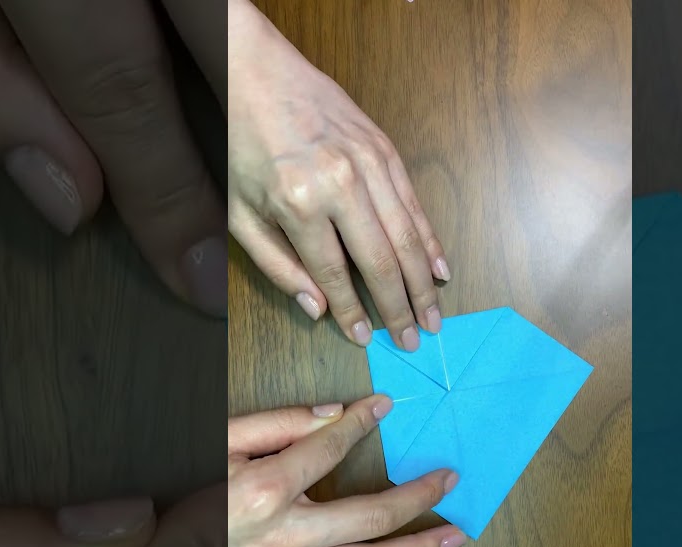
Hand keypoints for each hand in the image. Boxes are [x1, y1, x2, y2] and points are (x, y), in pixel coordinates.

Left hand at [0, 0, 231, 316]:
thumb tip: (73, 198)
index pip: (121, 91)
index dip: (166, 193)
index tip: (196, 271)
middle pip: (218, 47)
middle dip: (242, 151)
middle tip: (259, 228)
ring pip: (230, 16)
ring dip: (249, 95)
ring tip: (260, 166)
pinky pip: (214, 1)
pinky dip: (227, 47)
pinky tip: (228, 87)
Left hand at [226, 0, 450, 349]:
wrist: (257, 73)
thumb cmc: (242, 146)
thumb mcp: (240, 213)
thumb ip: (276, 265)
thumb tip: (316, 309)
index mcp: (300, 203)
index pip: (336, 274)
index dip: (352, 312)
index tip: (364, 338)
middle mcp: (341, 184)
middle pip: (381, 260)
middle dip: (400, 307)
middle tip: (415, 338)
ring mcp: (369, 164)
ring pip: (407, 235)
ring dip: (424, 282)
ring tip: (435, 315)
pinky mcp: (385, 148)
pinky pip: (415, 204)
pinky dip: (431, 239)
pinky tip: (441, 268)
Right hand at [228, 395, 465, 546]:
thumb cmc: (193, 493)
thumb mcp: (224, 442)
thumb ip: (278, 423)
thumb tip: (332, 414)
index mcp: (271, 489)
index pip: (330, 449)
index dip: (361, 424)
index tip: (385, 407)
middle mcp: (289, 534)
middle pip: (370, 516)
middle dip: (418, 495)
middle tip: (451, 479)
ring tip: (455, 537)